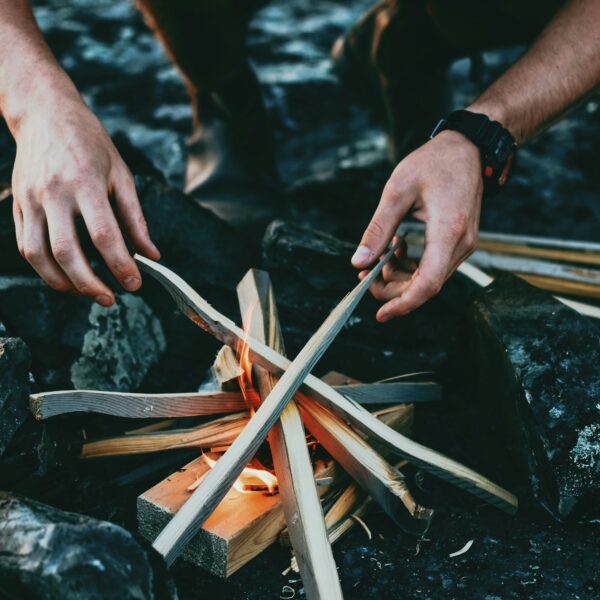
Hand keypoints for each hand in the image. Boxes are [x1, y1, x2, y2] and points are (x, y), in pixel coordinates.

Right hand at [11, 97, 159, 305]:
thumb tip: (151, 255)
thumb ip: (136, 218)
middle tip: (110, 299)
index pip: (104, 235)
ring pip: (39, 254)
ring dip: (63, 282)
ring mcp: (30, 199)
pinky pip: (26, 246)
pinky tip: (65, 277)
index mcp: (86, 183)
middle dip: (90, 284)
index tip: (134, 284)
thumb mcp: (122, 174)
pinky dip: (44, 269)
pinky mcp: (17, 204)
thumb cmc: (90, 144)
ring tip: (87, 293)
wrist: (44, 114)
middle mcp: (54, 192)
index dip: (120, 265)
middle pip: (68, 251)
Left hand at [351, 130, 481, 320]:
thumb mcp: (397, 191)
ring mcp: (464, 244)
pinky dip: (412, 266)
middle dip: (393, 289)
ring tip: (380, 256)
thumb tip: (358, 262)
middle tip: (366, 276)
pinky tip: (398, 247)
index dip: (403, 304)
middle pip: (426, 286)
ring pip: (430, 279)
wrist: (468, 148)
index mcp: (448, 232)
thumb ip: (377, 230)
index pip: (428, 284)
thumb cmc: (434, 162)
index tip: (380, 314)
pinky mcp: (460, 242)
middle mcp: (461, 244)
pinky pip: (435, 267)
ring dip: (401, 276)